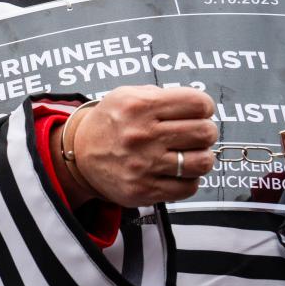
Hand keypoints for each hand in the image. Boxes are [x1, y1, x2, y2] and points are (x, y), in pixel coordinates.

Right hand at [56, 86, 217, 207]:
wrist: (79, 153)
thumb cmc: (110, 123)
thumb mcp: (126, 95)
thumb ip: (162, 95)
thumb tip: (198, 106)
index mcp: (139, 107)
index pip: (199, 103)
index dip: (204, 107)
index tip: (198, 112)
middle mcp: (142, 135)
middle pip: (205, 132)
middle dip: (204, 133)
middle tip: (192, 135)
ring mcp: (143, 165)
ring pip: (202, 162)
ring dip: (200, 158)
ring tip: (187, 155)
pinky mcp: (144, 189)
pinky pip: (188, 187)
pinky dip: (187, 180)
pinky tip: (174, 172)